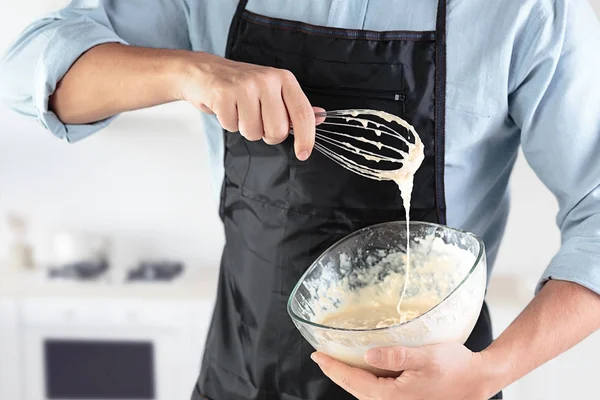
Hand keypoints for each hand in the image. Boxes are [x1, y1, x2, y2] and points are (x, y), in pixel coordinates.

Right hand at [177, 52, 323, 160]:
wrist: (203, 72)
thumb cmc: (241, 86)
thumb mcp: (272, 90)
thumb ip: (294, 106)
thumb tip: (321, 117)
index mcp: (284, 79)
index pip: (302, 114)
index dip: (306, 138)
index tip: (303, 153)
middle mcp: (267, 80)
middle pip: (277, 131)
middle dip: (266, 134)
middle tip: (256, 120)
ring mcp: (245, 86)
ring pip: (254, 133)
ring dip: (245, 129)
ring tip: (239, 111)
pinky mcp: (224, 94)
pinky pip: (232, 127)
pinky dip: (228, 124)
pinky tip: (226, 108)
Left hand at [311, 343, 493, 399]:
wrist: (478, 380)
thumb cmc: (455, 368)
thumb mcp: (425, 357)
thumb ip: (395, 356)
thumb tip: (367, 355)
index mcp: (393, 395)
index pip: (353, 381)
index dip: (334, 368)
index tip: (317, 355)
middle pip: (355, 388)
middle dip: (336, 372)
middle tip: (320, 357)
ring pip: (365, 391)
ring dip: (349, 377)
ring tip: (336, 361)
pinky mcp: (406, 398)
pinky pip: (377, 391)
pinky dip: (364, 379)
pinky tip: (363, 368)